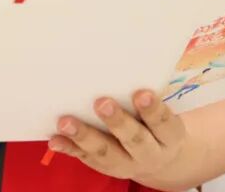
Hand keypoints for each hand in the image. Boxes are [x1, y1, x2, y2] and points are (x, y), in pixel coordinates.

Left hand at [48, 90, 186, 181]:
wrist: (160, 158)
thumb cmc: (156, 119)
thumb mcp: (164, 110)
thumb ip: (148, 92)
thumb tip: (128, 58)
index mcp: (170, 136)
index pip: (164, 123)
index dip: (153, 109)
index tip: (141, 93)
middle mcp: (150, 154)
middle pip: (135, 139)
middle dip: (117, 122)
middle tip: (101, 103)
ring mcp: (126, 164)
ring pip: (106, 153)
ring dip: (85, 136)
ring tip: (66, 121)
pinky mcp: (104, 166)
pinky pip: (85, 158)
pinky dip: (69, 148)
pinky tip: (55, 139)